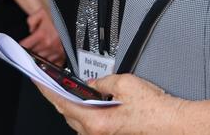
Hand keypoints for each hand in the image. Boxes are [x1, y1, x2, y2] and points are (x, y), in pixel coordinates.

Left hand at [20, 7, 65, 65]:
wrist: (74, 18)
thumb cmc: (58, 16)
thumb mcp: (42, 12)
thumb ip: (31, 20)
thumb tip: (30, 29)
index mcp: (42, 35)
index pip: (25, 45)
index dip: (22, 44)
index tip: (23, 44)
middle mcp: (48, 45)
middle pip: (33, 53)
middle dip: (32, 50)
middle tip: (33, 46)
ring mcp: (56, 51)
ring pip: (41, 59)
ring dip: (40, 55)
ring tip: (41, 50)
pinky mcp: (63, 55)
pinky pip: (53, 64)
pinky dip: (50, 61)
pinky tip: (49, 57)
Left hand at [36, 72, 183, 134]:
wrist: (171, 123)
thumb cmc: (154, 109)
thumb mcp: (125, 83)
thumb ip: (103, 81)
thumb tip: (94, 82)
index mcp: (96, 121)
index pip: (63, 103)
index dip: (48, 90)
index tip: (38, 80)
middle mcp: (96, 133)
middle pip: (67, 113)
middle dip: (58, 96)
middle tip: (50, 81)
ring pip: (78, 119)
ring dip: (72, 103)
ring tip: (68, 87)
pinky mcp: (110, 134)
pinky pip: (89, 122)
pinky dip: (85, 110)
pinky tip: (89, 99)